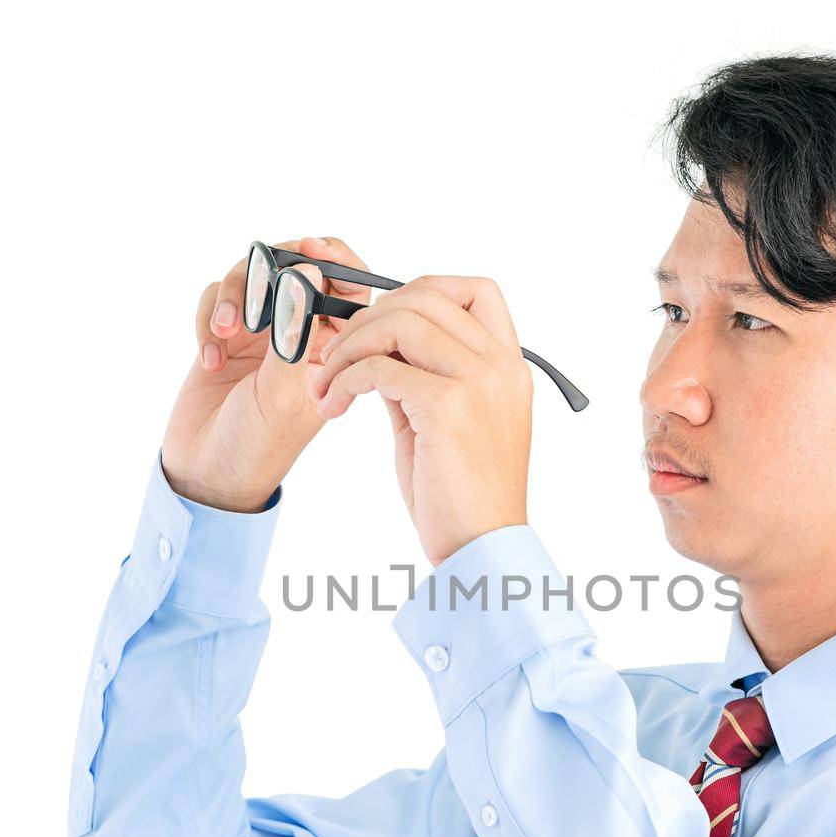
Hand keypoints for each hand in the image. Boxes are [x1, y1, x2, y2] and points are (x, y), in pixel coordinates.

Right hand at [161, 237, 372, 511]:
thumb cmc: (258, 446)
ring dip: (233, 295)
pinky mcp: (226, 335)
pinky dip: (208, 320)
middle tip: (257, 280)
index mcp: (335, 347)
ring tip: (223, 332)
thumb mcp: (282, 392)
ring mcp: (262, 333)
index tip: (310, 251)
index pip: (348, 284)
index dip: (334, 258)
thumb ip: (295, 332)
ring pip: (251, 276)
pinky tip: (209, 360)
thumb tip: (308, 271)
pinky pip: (216, 298)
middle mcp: (302, 334)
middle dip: (271, 269)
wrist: (208, 474)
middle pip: (295, 266)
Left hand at [306, 275, 531, 565]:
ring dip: (349, 347)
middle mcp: (500, 365)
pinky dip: (345, 379)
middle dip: (368, 319)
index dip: (422, 291)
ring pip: (400, 322)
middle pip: (426, 296)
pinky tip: (334, 405)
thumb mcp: (442, 423)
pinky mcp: (448, 406)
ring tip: (326, 384)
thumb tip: (376, 349)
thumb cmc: (460, 496)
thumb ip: (419, 378)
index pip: (476, 290)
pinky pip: (380, 368)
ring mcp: (478, 381)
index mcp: (509, 366)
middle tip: (334, 356)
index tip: (383, 325)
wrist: (480, 547)